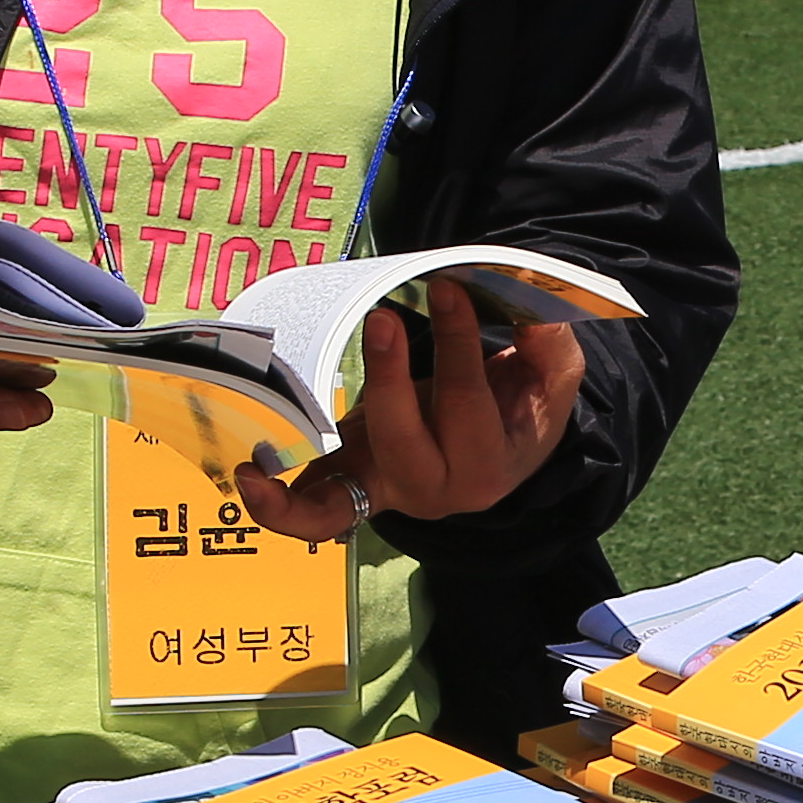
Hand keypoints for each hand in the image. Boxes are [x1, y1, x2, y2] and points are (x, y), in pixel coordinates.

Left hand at [236, 281, 586, 542]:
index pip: (467, 404)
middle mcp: (433, 492)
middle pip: (403, 442)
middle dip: (391, 380)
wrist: (502, 453)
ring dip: (307, 468)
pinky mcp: (353, 489)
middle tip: (384, 318)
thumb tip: (534, 311)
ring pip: (345, 497)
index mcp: (487, 466)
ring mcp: (387, 494)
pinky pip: (315, 514)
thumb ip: (550, 348)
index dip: (458, 346)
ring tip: (270, 444)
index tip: (448, 289)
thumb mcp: (552, 382)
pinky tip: (250, 473)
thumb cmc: (521, 409)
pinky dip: (278, 508)